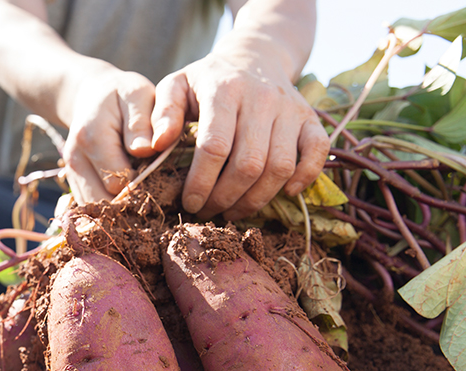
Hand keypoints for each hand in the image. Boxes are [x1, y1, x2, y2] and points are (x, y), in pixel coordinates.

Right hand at [62, 65, 156, 204]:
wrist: (92, 96)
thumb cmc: (122, 95)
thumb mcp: (137, 95)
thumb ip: (141, 122)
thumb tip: (146, 150)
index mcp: (92, 138)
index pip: (119, 182)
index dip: (145, 185)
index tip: (163, 178)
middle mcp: (75, 161)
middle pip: (106, 203)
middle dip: (133, 204)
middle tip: (157, 194)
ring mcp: (72, 175)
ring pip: (97, 212)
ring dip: (122, 211)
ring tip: (144, 199)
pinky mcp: (74, 185)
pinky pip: (93, 210)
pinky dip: (112, 211)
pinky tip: (131, 199)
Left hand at [150, 49, 329, 220]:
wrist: (255, 56)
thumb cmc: (208, 81)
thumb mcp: (176, 86)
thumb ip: (162, 113)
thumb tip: (155, 145)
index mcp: (225, 91)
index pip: (215, 147)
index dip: (201, 183)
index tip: (190, 203)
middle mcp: (262, 98)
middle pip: (248, 164)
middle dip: (225, 198)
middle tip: (209, 212)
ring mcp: (290, 109)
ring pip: (280, 167)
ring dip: (256, 199)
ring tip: (233, 211)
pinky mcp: (311, 119)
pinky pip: (318, 153)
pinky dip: (305, 177)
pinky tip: (285, 193)